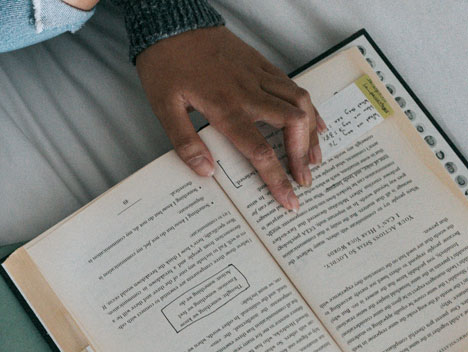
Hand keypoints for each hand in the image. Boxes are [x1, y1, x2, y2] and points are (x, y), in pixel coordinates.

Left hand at [135, 26, 324, 209]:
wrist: (172, 25)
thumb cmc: (165, 66)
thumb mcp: (164, 108)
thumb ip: (185, 142)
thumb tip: (206, 171)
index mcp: (225, 107)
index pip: (259, 150)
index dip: (276, 178)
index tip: (288, 200)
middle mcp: (249, 92)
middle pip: (293, 125)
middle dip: (302, 156)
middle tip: (303, 181)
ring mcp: (259, 75)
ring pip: (300, 103)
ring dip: (311, 133)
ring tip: (314, 157)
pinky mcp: (261, 64)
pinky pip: (293, 86)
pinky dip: (308, 106)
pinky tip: (313, 120)